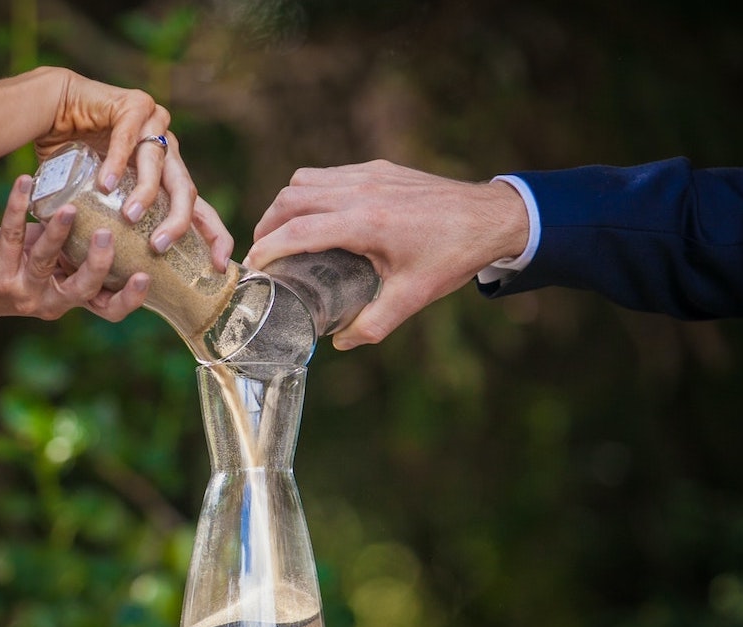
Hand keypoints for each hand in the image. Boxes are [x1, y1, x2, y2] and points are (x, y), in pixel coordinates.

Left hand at [0, 175, 149, 331]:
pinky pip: (12, 235)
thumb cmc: (11, 269)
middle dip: (98, 264)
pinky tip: (24, 181)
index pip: (109, 309)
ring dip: (59, 233)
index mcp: (70, 299)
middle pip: (83, 290)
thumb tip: (105, 208)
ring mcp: (23, 291)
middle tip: (108, 235)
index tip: (146, 276)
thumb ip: (74, 249)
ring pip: (46, 261)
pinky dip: (17, 206)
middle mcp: (51, 302)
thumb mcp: (49, 263)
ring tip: (70, 208)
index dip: (130, 299)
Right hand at [37, 70, 233, 270]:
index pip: (201, 210)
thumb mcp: (104, 204)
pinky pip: (127, 138)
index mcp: (170, 178)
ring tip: (129, 217)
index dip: (215, 237)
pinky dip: (117, 162)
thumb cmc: (77, 162)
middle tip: (159, 247)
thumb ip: (118, 229)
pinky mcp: (134, 105)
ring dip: (145, 194)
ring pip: (158, 164)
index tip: (219, 265)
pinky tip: (106, 183)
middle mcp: (169, 152)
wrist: (54, 111)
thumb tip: (115, 281)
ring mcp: (155, 124)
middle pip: (186, 190)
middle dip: (177, 222)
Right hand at [245, 160, 528, 347]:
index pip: (296, 230)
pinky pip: (327, 175)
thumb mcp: (412, 298)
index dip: (266, 249)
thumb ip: (373, 324)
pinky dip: (310, 194)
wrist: (491, 217)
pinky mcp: (378, 167)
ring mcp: (368, 173)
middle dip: (267, 225)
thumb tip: (340, 342)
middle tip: (262, 253)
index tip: (252, 267)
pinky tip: (317, 217)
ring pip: (304, 181)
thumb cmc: (451, 257)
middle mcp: (360, 190)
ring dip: (285, 206)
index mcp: (365, 222)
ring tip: (282, 234)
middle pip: (290, 199)